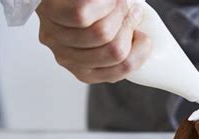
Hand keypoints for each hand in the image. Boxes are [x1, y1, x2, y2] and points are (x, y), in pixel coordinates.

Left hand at [36, 0, 151, 83]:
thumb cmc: (90, 13)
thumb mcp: (110, 37)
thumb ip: (123, 45)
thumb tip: (148, 41)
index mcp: (87, 72)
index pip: (124, 68)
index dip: (142, 49)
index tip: (143, 34)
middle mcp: (69, 59)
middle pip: (115, 51)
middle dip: (130, 26)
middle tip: (131, 9)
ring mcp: (56, 37)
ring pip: (102, 32)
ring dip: (119, 11)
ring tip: (119, 1)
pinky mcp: (50, 14)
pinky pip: (83, 14)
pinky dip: (104, 3)